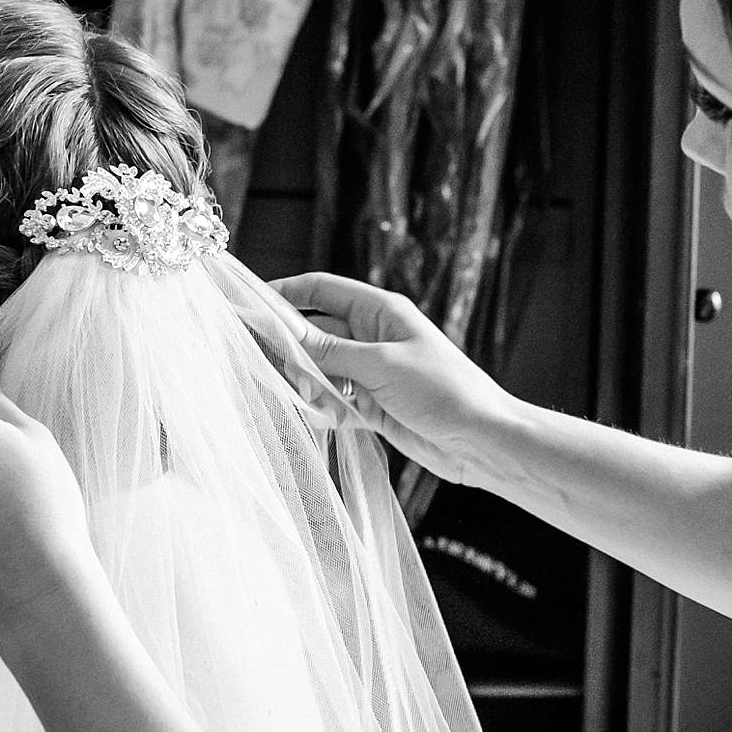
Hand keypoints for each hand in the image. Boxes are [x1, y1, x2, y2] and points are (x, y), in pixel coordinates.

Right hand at [268, 272, 520, 488]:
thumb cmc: (443, 391)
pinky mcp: (373, 405)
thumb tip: (285, 332)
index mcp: (381, 311)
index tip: (250, 306)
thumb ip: (330, 351)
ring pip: (321, 370)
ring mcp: (372, 372)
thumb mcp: (380, 366)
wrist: (481, 442)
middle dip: (294, 351)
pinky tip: (329, 419)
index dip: (285, 294)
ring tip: (313, 402)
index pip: (322, 290)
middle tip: (278, 370)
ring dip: (310, 385)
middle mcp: (374, 336)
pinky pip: (335, 400)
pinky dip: (326, 409)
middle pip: (316, 333)